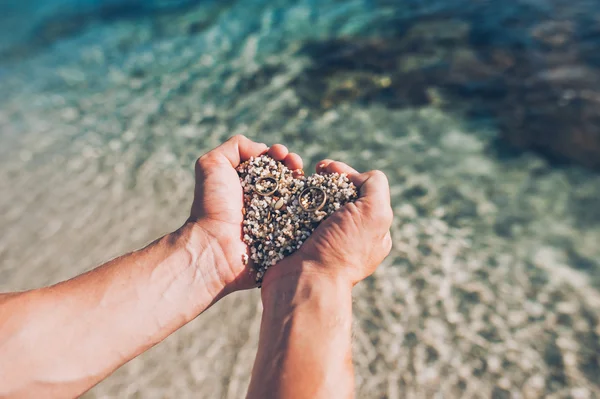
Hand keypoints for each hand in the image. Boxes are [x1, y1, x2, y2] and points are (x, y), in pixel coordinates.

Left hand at [187, 135, 302, 291]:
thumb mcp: (212, 164)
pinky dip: (312, 208)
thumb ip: (236, 147)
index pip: (272, 164)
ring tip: (303, 177)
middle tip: (296, 165)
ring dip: (306, 184)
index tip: (282, 154)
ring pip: (300, 197)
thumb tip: (263, 150)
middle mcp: (265, 201)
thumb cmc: (212, 204)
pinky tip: (312, 198)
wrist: (215, 245)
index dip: (280, 156)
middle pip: (289, 178)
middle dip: (295, 166)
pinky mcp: (287, 238)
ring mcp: (278, 220)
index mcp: (249, 184)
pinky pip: (305, 221)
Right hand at [263, 160, 392, 287]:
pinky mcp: (294, 241)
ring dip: (303, 187)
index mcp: (371, 228)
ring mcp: (319, 238)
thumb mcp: (375, 213)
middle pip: (335, 193)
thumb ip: (375, 185)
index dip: (345, 173)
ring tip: (294, 179)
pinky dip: (287, 201)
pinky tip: (283, 192)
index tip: (327, 168)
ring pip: (311, 201)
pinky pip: (291, 214)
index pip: (361, 190)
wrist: (305, 281)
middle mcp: (346, 233)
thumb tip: (353, 177)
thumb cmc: (342, 248)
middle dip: (323, 178)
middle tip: (311, 172)